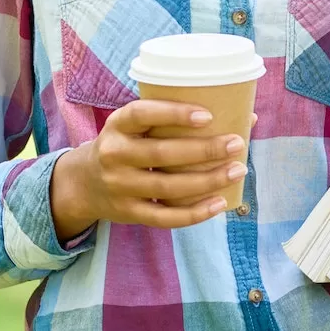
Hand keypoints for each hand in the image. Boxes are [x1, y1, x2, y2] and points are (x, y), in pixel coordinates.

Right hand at [51, 100, 248, 240]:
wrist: (83, 184)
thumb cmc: (127, 145)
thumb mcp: (136, 126)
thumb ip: (176, 120)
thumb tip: (246, 116)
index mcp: (117, 125)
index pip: (141, 114)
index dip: (173, 113)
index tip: (207, 115)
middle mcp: (114, 155)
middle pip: (161, 153)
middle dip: (203, 150)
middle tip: (236, 144)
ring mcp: (120, 187)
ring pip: (168, 186)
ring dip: (207, 181)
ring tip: (238, 170)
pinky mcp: (128, 213)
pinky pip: (164, 217)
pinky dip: (194, 213)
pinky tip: (220, 203)